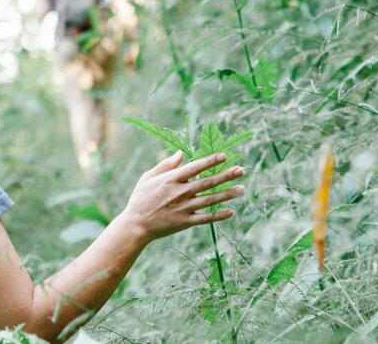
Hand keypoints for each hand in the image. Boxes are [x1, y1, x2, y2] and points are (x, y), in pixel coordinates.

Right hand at [119, 151, 245, 241]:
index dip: (210, 161)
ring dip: (227, 194)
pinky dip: (218, 215)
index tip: (224, 156)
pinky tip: (231, 211)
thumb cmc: (140, 198)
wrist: (135, 225)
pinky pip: (206, 218)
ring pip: (210, 200)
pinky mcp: (185, 222)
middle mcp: (180, 193)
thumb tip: (181, 153)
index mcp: (171, 179)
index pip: (195, 168)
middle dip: (225, 175)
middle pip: (207, 182)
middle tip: (241, 170)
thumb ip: (165, 165)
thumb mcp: (148, 177)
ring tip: (242, 189)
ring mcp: (184, 208)